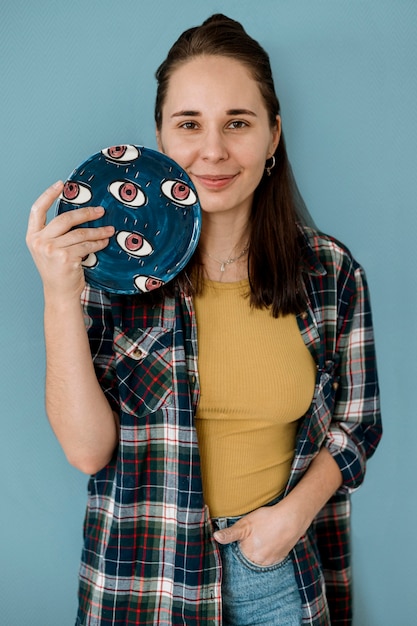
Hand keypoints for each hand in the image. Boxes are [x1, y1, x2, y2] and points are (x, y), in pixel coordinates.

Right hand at [26, 181, 114, 298]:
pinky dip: (98, 243)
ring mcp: (51, 249)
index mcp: (32, 236)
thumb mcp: (49, 249)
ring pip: (80, 233)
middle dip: (85, 213)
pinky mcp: (65, 257)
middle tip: (100, 211)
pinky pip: (86, 245)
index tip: (61, 184)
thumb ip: (56, 233)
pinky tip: (104, 243)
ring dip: (98, 231)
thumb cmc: (58, 271)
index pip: (37, 209)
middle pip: (65, 219)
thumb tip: (79, 214)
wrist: (60, 294)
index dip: (48, 194)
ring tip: (109, 230)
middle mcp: (39, 241)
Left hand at [213, 499, 304, 565]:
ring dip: (258, 552)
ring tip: (262, 538)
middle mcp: (258, 562)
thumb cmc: (266, 519)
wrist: (290, 519)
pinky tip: (269, 541)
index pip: (237, 554)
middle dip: (248, 549)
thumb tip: (215, 537)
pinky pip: (270, 559)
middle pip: (247, 558)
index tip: (242, 537)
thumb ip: (229, 533)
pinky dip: (268, 552)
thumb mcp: (244, 524)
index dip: (238, 544)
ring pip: (259, 559)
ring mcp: (270, 562)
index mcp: (247, 554)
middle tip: (254, 535)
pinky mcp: (280, 559)